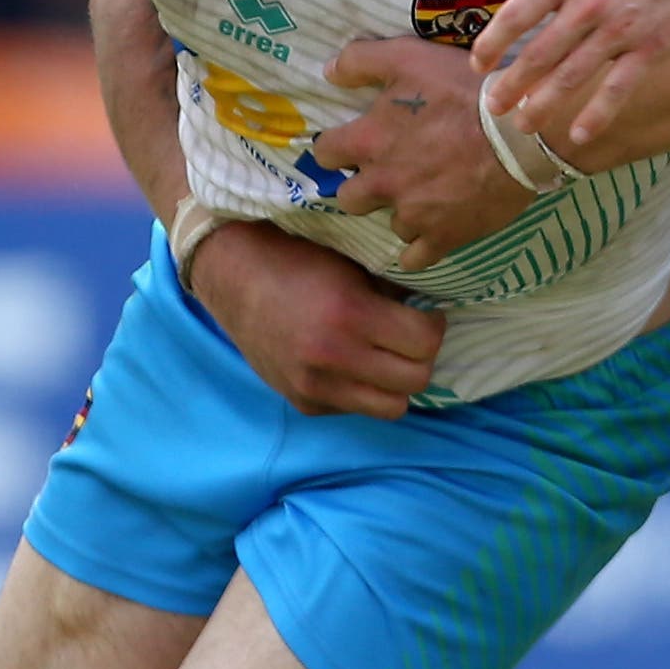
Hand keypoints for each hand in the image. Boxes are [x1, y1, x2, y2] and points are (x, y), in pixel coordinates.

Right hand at [185, 220, 441, 418]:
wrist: (235, 279)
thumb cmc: (299, 260)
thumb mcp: (353, 264)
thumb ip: (394, 292)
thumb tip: (434, 310)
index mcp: (349, 315)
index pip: (425, 343)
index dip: (433, 325)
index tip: (425, 314)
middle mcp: (332, 358)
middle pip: (415, 380)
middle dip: (421, 356)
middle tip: (410, 336)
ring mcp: (315, 386)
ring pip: (392, 407)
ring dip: (397, 382)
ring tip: (387, 355)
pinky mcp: (304, 403)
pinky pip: (357, 408)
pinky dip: (364, 389)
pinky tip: (352, 363)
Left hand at [313, 35, 541, 266]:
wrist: (519, 132)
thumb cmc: (464, 90)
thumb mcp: (409, 57)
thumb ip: (361, 61)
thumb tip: (328, 73)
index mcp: (368, 141)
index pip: (325, 154)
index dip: (335, 149)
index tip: (350, 147)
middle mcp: (382, 182)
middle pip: (349, 198)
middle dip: (363, 187)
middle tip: (387, 175)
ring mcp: (412, 215)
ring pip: (390, 224)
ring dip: (401, 212)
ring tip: (423, 199)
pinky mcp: (443, 236)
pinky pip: (417, 258)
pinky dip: (420, 250)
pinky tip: (429, 236)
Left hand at [486, 0, 669, 153]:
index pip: (517, 15)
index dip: (493, 43)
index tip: (479, 64)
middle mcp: (589, 5)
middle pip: (539, 55)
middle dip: (511, 85)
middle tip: (494, 106)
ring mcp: (621, 30)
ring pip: (572, 77)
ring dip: (543, 105)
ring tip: (523, 124)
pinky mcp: (652, 46)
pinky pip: (619, 88)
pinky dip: (598, 114)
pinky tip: (580, 134)